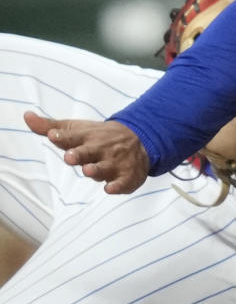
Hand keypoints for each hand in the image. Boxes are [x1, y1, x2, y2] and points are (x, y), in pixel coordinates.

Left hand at [24, 112, 149, 193]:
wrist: (140, 138)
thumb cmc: (99, 136)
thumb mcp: (77, 128)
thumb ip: (50, 126)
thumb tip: (26, 116)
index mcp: (87, 137)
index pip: (72, 137)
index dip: (62, 137)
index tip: (52, 136)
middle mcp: (100, 149)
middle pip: (88, 152)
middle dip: (79, 154)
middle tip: (69, 156)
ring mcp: (115, 162)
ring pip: (104, 168)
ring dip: (96, 169)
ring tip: (88, 170)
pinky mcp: (127, 176)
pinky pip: (123, 182)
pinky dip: (118, 186)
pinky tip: (110, 188)